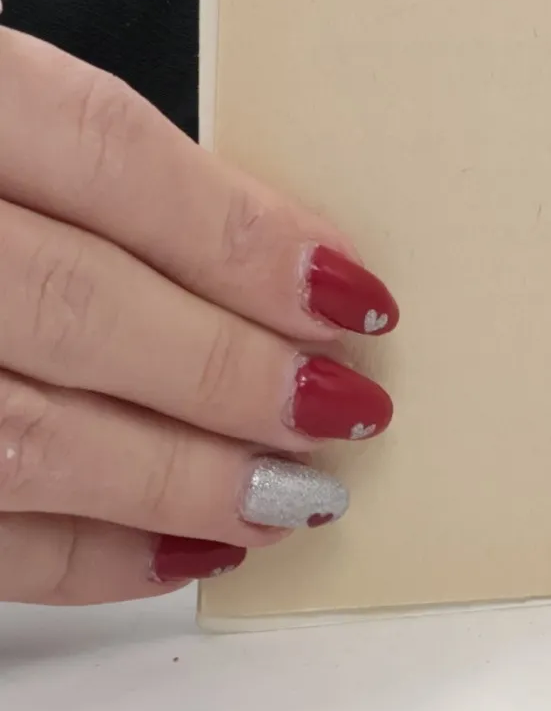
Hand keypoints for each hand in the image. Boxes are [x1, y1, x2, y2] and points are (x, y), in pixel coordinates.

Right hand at [0, 27, 398, 602]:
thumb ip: (81, 161)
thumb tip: (270, 257)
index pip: (107, 155)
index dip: (245, 236)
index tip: (357, 298)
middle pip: (72, 306)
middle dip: (228, 373)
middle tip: (344, 411)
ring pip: (15, 437)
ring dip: (172, 479)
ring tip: (290, 494)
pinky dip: (74, 555)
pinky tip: (178, 552)